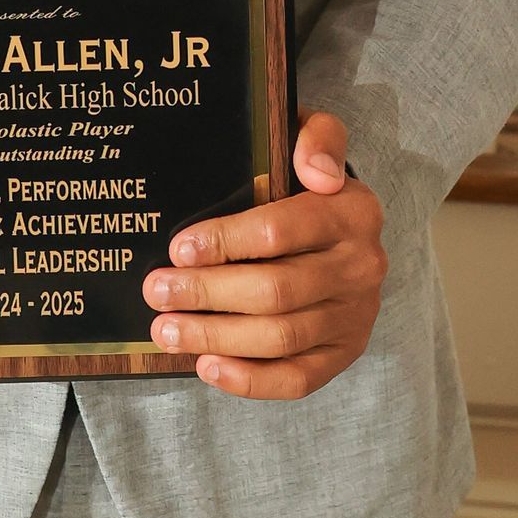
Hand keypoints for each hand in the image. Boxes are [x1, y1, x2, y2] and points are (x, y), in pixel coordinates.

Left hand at [142, 109, 386, 399]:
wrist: (347, 225)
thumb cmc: (307, 181)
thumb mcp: (314, 138)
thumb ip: (317, 137)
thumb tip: (316, 172)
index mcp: (353, 211)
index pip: (280, 231)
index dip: (225, 243)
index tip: (178, 249)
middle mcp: (361, 266)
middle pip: (275, 291)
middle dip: (207, 294)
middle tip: (156, 293)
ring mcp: (356, 315)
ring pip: (281, 338)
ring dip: (216, 337)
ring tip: (166, 330)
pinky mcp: (345, 351)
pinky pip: (298, 378)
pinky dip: (250, 380)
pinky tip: (207, 365)